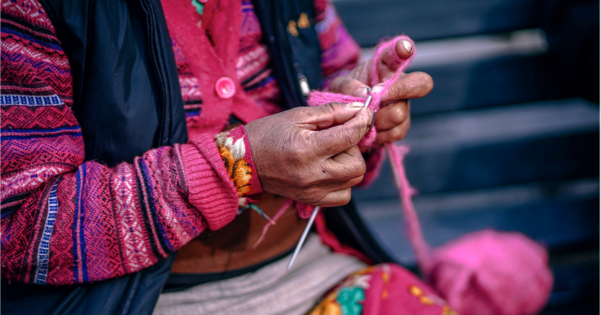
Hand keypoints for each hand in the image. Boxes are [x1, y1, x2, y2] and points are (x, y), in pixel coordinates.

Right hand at [245, 103, 371, 206]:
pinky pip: (343, 196)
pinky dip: (343, 182)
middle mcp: (312, 174)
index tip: (364, 112)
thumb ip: (331, 112)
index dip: (362, 121)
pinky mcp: (311, 200)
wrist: (242, 162)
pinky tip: (330, 169)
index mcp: (307, 149)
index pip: (350, 136)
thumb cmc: (267, 134)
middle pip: (358, 164)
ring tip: (332, 153)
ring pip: (354, 180)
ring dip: (349, 163)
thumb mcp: (297, 115)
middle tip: (339, 137)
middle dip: (354, 146)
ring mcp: (312, 191)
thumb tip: (359, 108)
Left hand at [328, 39, 432, 147]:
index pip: (399, 52)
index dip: (404, 48)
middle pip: (419, 84)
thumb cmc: (346, 94)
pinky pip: (396, 132)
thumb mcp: (339, 86)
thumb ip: (348, 86)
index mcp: (386, 65)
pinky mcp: (401, 125)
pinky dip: (379, 134)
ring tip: (364, 118)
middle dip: (398, 92)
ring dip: (378, 119)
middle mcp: (401, 83)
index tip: (403, 48)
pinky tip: (370, 131)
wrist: (346, 119)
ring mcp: (404, 104)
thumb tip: (364, 92)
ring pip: (400, 113)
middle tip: (375, 99)